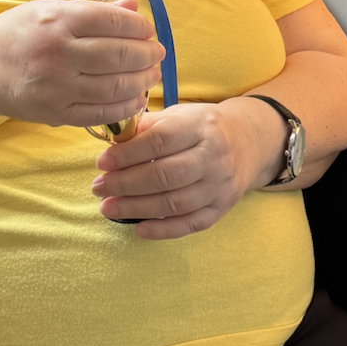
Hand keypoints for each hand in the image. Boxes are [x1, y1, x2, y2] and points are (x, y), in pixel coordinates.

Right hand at [0, 0, 163, 129]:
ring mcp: (57, 85)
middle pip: (119, 54)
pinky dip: (125, 107)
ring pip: (115, 86)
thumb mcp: (50, 9)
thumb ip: (93, 9)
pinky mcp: (55, 112)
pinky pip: (101, 113)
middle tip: (157, 54)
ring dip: (142, 81)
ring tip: (151, 75)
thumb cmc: (18, 33)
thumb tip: (133, 6)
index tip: (148, 30)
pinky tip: (136, 99)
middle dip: (147, 54)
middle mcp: (58, 52)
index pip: (113, 21)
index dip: (139, 26)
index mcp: (57, 20)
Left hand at [90, 98, 289, 239]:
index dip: (127, 154)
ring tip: (108, 208)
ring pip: (174, 203)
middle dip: (125, 185)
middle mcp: (213, 157)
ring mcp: (219, 186)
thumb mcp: (179, 115)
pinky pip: (189, 224)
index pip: (160, 141)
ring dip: (136, 209)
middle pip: (164, 176)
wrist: (248, 142)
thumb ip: (148, 126)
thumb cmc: (202, 128)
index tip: (102, 163)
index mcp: (200, 127)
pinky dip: (162, 230)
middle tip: (98, 188)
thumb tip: (113, 141)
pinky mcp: (221, 208)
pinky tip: (137, 229)